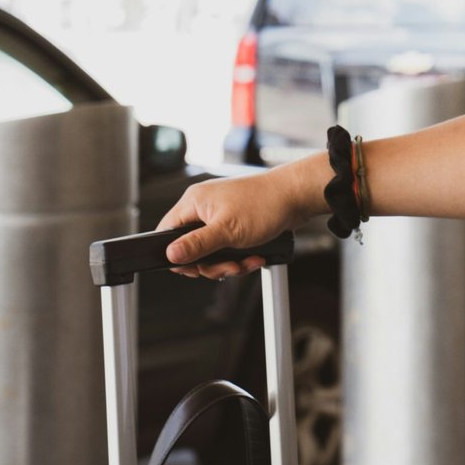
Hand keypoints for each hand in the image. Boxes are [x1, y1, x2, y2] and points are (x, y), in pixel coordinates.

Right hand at [155, 164, 315, 279]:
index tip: (191, 268)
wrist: (297, 196)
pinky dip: (240, 256)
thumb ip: (197, 244)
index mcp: (195, 202)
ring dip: (228, 263)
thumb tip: (171, 254)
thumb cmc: (265, 204)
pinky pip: (229, 247)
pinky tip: (254, 257)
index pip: (167, 230)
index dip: (175, 254)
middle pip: (192, 247)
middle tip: (227, 268)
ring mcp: (221, 216)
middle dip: (211, 263)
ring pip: (212, 251)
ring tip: (245, 263)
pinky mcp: (236, 223)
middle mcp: (205, 207)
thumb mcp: (227, 230)